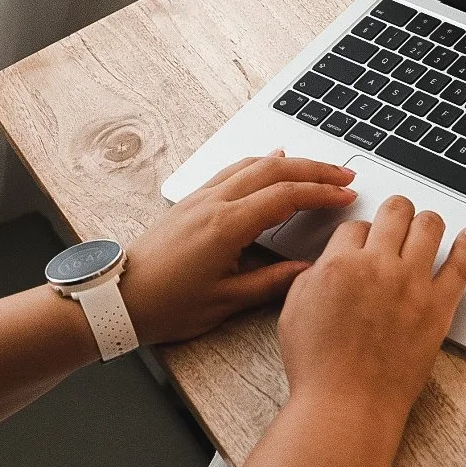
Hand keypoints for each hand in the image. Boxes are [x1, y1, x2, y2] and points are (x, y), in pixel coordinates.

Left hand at [123, 153, 356, 346]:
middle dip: (314, 170)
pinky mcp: (191, 202)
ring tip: (318, 168)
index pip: (285, 197)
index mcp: (226, 226)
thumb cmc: (166, 305)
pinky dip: (259, 163)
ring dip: (289, 163)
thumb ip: (271, 283)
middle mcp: (213, 203)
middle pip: (274, 170)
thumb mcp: (226, 302)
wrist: (119, 298)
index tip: (346, 197)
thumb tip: (307, 271)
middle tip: (344, 177)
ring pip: (252, 165)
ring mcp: (200, 198)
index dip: (320, 194)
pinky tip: (270, 161)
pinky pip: (232, 171)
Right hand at [277, 195, 465, 416]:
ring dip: (426, 220)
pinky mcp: (439, 307)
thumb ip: (313, 274)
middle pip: (395, 212)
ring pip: (429, 226)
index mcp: (339, 265)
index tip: (362, 242)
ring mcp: (413, 285)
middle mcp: (378, 267)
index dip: (358, 232)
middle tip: (396, 216)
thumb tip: (331, 260)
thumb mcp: (294, 309)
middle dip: (393, 211)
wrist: (348, 404)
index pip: (355, 225)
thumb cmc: (319, 367)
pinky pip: (461, 265)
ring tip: (425, 224)